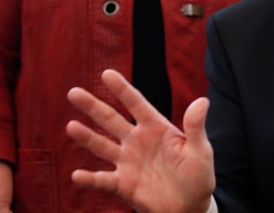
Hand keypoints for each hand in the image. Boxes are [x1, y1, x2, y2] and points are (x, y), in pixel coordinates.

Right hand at [66, 69, 214, 212]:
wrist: (190, 208)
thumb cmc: (198, 176)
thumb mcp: (200, 151)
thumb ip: (195, 127)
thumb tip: (203, 101)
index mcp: (156, 128)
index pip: (136, 104)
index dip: (122, 89)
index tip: (106, 73)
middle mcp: (137, 141)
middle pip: (111, 120)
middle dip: (93, 106)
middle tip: (73, 92)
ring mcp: (128, 162)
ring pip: (102, 146)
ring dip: (86, 137)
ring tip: (71, 126)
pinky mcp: (123, 184)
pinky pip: (103, 180)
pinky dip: (90, 179)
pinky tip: (77, 175)